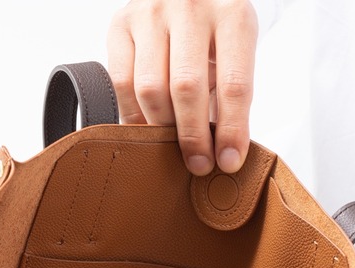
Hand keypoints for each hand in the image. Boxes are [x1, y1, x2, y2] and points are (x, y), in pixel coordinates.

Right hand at [107, 0, 257, 175]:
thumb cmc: (213, 31)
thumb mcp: (234, 51)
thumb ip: (230, 95)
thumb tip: (224, 154)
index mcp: (232, 13)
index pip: (234, 84)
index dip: (231, 130)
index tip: (228, 162)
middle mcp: (189, 7)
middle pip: (186, 88)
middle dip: (192, 136)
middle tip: (198, 165)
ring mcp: (150, 14)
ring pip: (150, 89)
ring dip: (161, 129)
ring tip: (172, 147)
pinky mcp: (120, 25)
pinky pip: (122, 83)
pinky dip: (133, 116)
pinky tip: (146, 129)